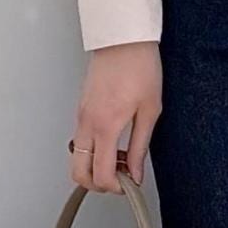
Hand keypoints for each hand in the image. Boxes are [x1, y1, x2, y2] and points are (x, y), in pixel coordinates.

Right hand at [68, 41, 161, 191]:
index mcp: (105, 126)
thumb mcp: (150, 110)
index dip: (115, 187)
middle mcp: (87, 123)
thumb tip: (136, 172)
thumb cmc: (139, 67)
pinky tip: (114, 143)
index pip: (100, 174)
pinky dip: (93, 150)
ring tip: (121, 158)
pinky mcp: (81, 109)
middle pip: (78, 172)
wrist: (124, 39)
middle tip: (120, 179)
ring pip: (77, 157)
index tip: (130, 184)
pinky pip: (80, 140)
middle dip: (97, 184)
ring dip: (95, 166)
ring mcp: (81, 116)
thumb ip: (140, 146)